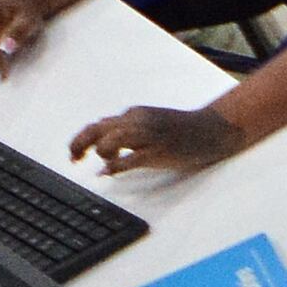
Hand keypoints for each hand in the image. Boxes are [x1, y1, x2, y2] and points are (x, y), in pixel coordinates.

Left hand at [69, 101, 244, 175]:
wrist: (212, 130)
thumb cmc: (181, 129)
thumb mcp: (150, 122)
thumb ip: (127, 129)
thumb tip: (102, 138)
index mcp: (134, 114)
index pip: (98, 124)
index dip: (81, 139)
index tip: (74, 154)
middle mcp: (138, 121)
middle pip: (98, 130)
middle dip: (80, 145)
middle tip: (74, 160)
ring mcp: (149, 135)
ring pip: (111, 140)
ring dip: (101, 153)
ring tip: (104, 163)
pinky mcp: (159, 151)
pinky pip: (130, 158)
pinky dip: (115, 165)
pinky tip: (108, 171)